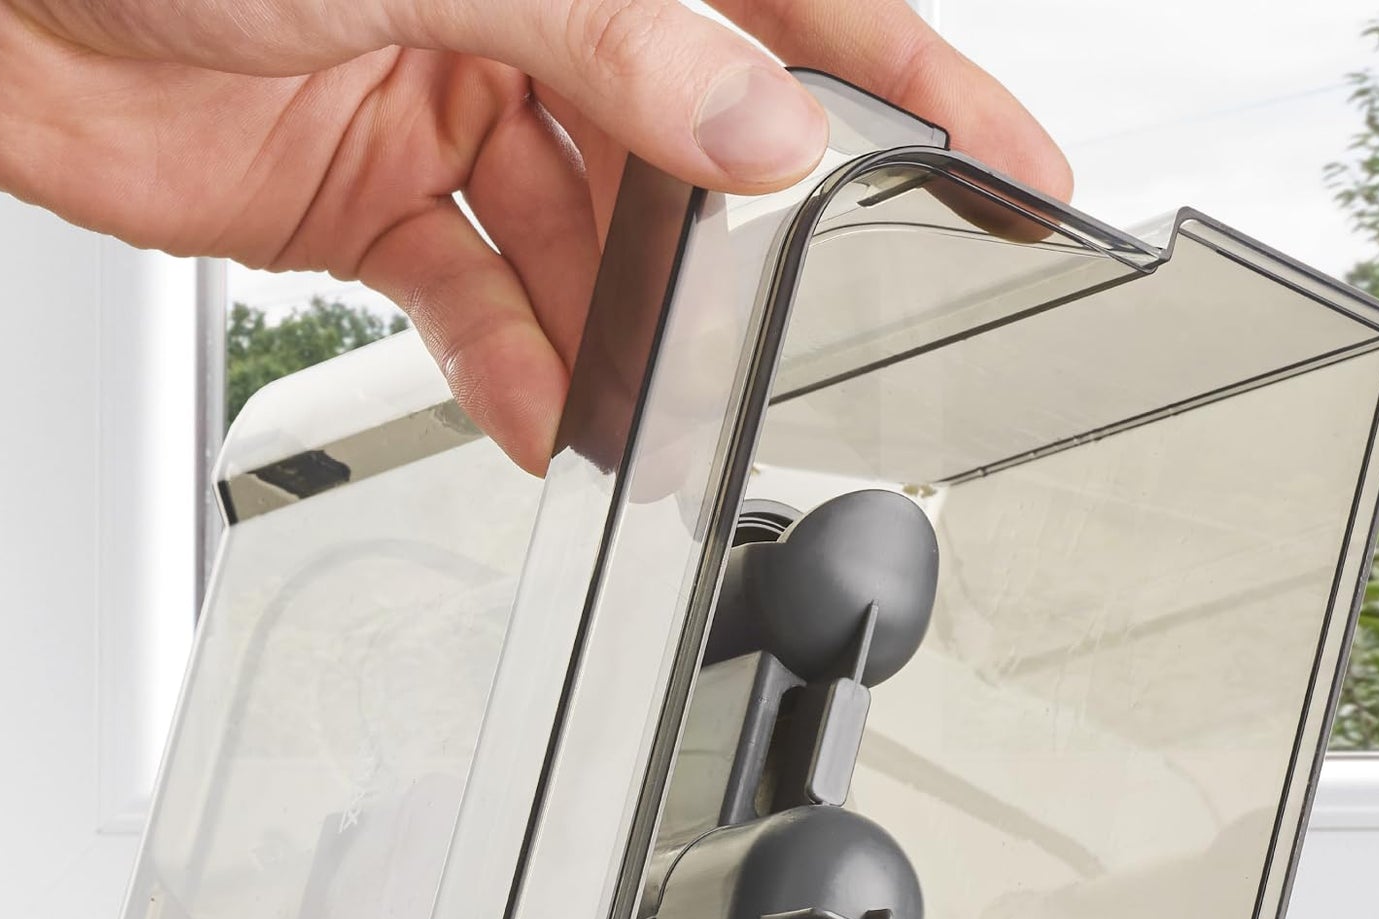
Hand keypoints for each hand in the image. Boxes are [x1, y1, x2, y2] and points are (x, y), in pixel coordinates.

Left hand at [0, 0, 1068, 470]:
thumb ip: (610, 43)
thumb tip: (755, 136)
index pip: (787, 0)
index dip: (910, 83)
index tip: (1011, 165)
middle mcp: (526, 2)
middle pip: (690, 137)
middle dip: (746, 243)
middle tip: (793, 334)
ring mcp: (448, 99)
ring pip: (586, 238)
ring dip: (626, 330)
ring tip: (668, 408)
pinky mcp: (367, 195)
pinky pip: (478, 299)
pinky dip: (517, 365)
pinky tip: (554, 417)